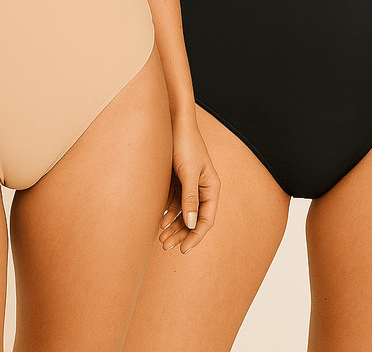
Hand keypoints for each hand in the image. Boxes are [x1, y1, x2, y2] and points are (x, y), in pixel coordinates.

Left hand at [159, 115, 219, 253]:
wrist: (172, 121)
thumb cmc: (184, 144)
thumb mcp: (188, 172)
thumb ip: (190, 198)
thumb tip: (192, 224)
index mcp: (211, 187)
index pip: (206, 219)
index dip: (196, 236)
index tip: (183, 250)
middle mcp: (202, 188)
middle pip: (194, 219)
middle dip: (181, 234)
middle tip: (165, 246)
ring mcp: (189, 184)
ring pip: (183, 212)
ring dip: (173, 226)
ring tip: (161, 238)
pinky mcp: (177, 179)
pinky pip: (174, 202)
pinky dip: (168, 212)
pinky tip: (160, 221)